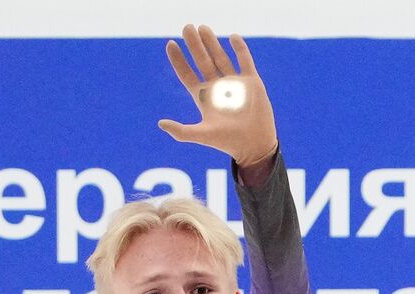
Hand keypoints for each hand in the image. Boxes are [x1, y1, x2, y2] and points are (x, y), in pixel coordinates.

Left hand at [158, 24, 278, 166]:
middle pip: (202, 61)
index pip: (186, 74)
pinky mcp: (251, 81)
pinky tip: (232, 37)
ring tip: (203, 27)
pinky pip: (244, 60)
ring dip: (212, 42)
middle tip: (186, 27)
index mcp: (203, 97)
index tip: (170, 44)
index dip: (178, 60)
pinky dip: (239, 48)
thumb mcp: (202, 135)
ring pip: (220, 57)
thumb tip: (160, 123)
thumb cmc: (227, 142)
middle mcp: (216, 87)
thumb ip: (181, 131)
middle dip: (194, 45)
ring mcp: (233, 83)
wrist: (253, 144)